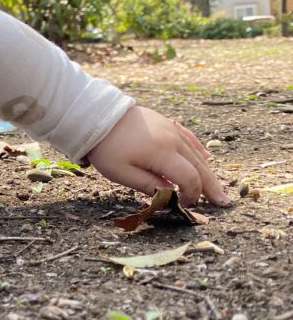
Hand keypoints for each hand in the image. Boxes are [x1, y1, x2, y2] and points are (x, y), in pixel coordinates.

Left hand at [86, 106, 229, 206]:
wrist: (96, 115)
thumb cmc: (106, 147)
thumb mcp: (121, 173)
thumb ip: (148, 185)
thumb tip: (171, 195)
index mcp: (162, 153)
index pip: (189, 178)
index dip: (192, 194)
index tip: (188, 205)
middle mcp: (172, 139)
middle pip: (198, 166)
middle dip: (210, 186)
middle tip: (224, 202)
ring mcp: (170, 128)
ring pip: (195, 152)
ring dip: (207, 170)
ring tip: (217, 187)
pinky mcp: (165, 122)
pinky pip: (187, 137)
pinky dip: (197, 149)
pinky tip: (205, 157)